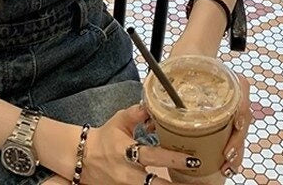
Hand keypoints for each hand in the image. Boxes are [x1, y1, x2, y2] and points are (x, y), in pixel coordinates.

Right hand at [81, 104, 203, 184]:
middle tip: (199, 184)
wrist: (82, 159)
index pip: (153, 156)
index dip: (173, 158)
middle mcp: (128, 173)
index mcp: (126, 152)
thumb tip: (154, 105)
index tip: (192, 160)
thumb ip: (137, 114)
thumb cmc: (105, 138)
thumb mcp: (119, 121)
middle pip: (155, 184)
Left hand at [142, 66, 252, 180]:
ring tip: (226, 166)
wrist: (192, 53)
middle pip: (243, 117)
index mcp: (225, 78)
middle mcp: (233, 93)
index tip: (236, 123)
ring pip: (241, 130)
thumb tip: (148, 108)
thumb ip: (164, 84)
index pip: (241, 92)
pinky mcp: (227, 118)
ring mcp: (232, 106)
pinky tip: (224, 165)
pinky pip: (234, 135)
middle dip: (237, 140)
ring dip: (236, 150)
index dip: (241, 110)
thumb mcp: (175, 68)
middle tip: (226, 155)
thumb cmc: (186, 61)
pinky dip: (232, 151)